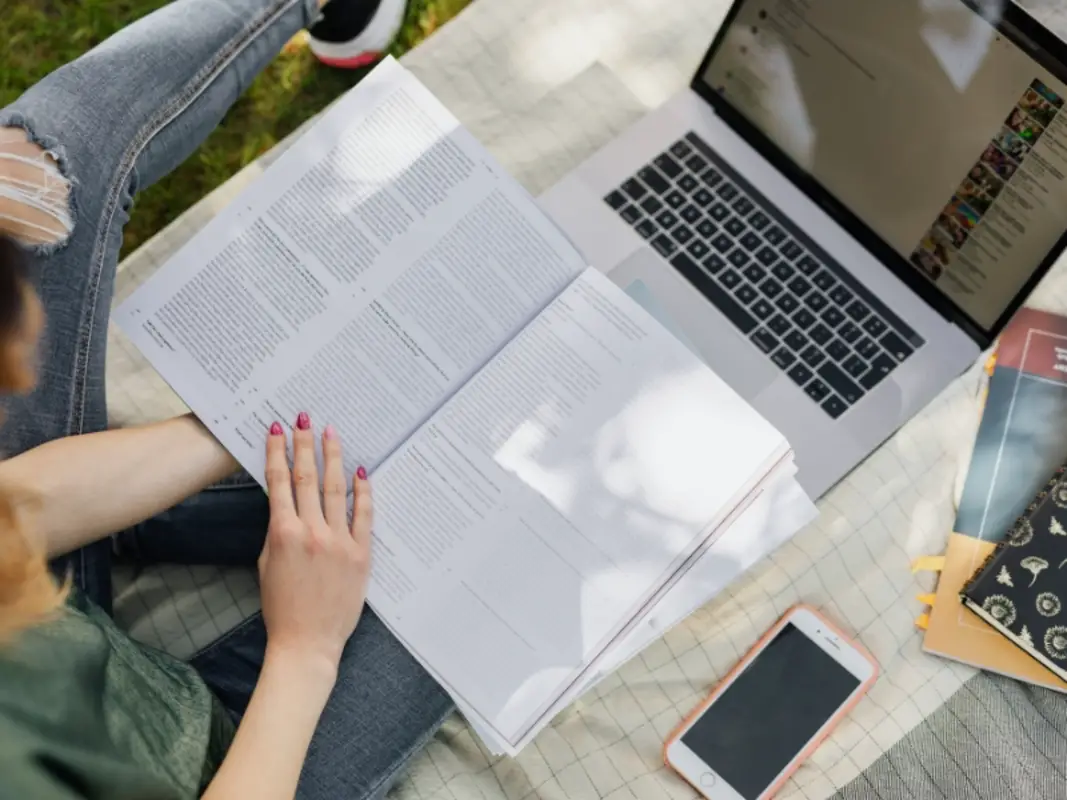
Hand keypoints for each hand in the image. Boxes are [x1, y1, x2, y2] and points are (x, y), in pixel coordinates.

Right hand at [259, 412, 371, 676]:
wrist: (307, 642)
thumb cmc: (282, 607)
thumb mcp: (268, 564)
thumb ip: (279, 531)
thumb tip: (287, 503)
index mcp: (283, 534)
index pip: (280, 483)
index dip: (276, 453)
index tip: (275, 429)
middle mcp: (312, 532)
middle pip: (308, 478)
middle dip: (303, 444)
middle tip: (303, 418)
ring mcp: (339, 541)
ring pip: (336, 489)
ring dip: (332, 458)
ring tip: (330, 433)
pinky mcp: (361, 553)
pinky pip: (363, 515)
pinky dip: (363, 491)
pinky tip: (361, 470)